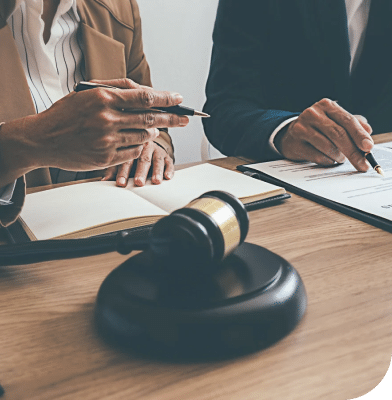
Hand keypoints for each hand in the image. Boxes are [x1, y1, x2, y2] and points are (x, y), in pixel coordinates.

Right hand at [0, 78, 187, 182]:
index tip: (179, 99)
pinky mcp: (106, 158)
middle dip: (172, 119)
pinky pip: (134, 152)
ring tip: (155, 128)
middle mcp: (106, 119)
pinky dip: (140, 145)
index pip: (144, 97)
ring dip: (153, 132)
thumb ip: (116, 88)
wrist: (43, 139)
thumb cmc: (66, 113)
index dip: (165, 98)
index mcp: (103, 98)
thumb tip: (146, 92)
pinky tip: (137, 139)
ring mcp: (107, 141)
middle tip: (185, 119)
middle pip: (150, 118)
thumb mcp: (86, 92)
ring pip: (144, 136)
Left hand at [102, 141, 173, 186]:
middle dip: (141, 172)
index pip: (126, 160)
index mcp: (130, 147)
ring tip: (156, 181)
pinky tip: (167, 177)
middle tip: (139, 182)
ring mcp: (156, 150)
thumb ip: (113, 170)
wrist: (147, 143)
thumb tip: (103, 182)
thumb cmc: (130, 154)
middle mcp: (144, 147)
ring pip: (157, 160)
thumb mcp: (120, 159)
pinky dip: (169, 169)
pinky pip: (169, 162)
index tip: (120, 183)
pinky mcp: (166, 156)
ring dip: (157, 171)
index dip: (123, 172)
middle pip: (142, 160)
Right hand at [276, 99, 372, 170]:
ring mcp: (301, 128)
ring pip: (328, 147)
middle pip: (338, 134)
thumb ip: (353, 123)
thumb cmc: (317, 128)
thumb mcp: (335, 121)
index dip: (359, 135)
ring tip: (340, 158)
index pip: (347, 120)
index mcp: (326, 106)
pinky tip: (329, 160)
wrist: (289, 135)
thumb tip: (368, 131)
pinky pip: (317, 156)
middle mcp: (313, 114)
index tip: (368, 147)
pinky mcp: (295, 143)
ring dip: (339, 157)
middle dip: (353, 151)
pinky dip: (327, 161)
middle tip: (362, 163)